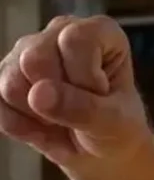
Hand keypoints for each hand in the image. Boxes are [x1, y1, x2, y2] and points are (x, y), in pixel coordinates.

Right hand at [0, 16, 149, 175]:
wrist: (96, 148)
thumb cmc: (116, 126)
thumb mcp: (113, 120)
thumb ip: (82, 107)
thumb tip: (37, 92)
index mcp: (98, 30)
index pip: (74, 40)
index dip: (82, 77)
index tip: (100, 94)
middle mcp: (59, 32)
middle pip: (35, 57)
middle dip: (55, 97)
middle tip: (77, 110)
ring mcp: (27, 51)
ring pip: (11, 81)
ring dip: (36, 113)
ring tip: (60, 117)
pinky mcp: (4, 75)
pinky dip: (18, 125)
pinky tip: (41, 124)